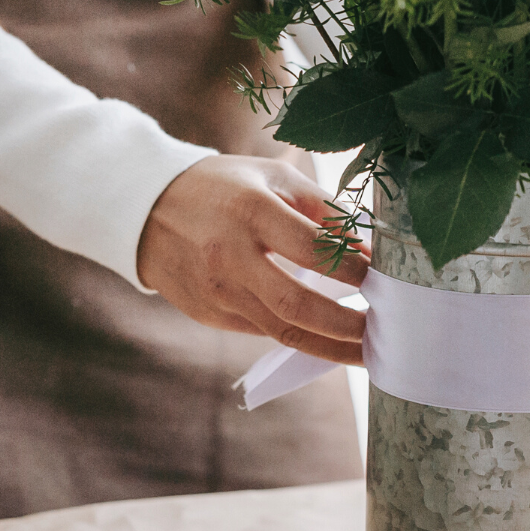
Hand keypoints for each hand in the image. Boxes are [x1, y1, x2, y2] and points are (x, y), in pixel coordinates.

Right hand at [137, 155, 366, 363]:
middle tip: (383, 331)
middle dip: (347, 325)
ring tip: (367, 352)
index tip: (384, 280)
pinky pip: (264, 332)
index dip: (354, 270)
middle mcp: (229, 255)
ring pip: (283, 331)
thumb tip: (369, 249)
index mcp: (250, 210)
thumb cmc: (224, 188)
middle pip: (297, 306)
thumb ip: (323, 209)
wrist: (145, 209)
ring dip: (331, 348)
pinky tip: (331, 342)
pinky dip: (302, 340)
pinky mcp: (208, 314)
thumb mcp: (273, 178)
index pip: (314, 250)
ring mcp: (215, 290)